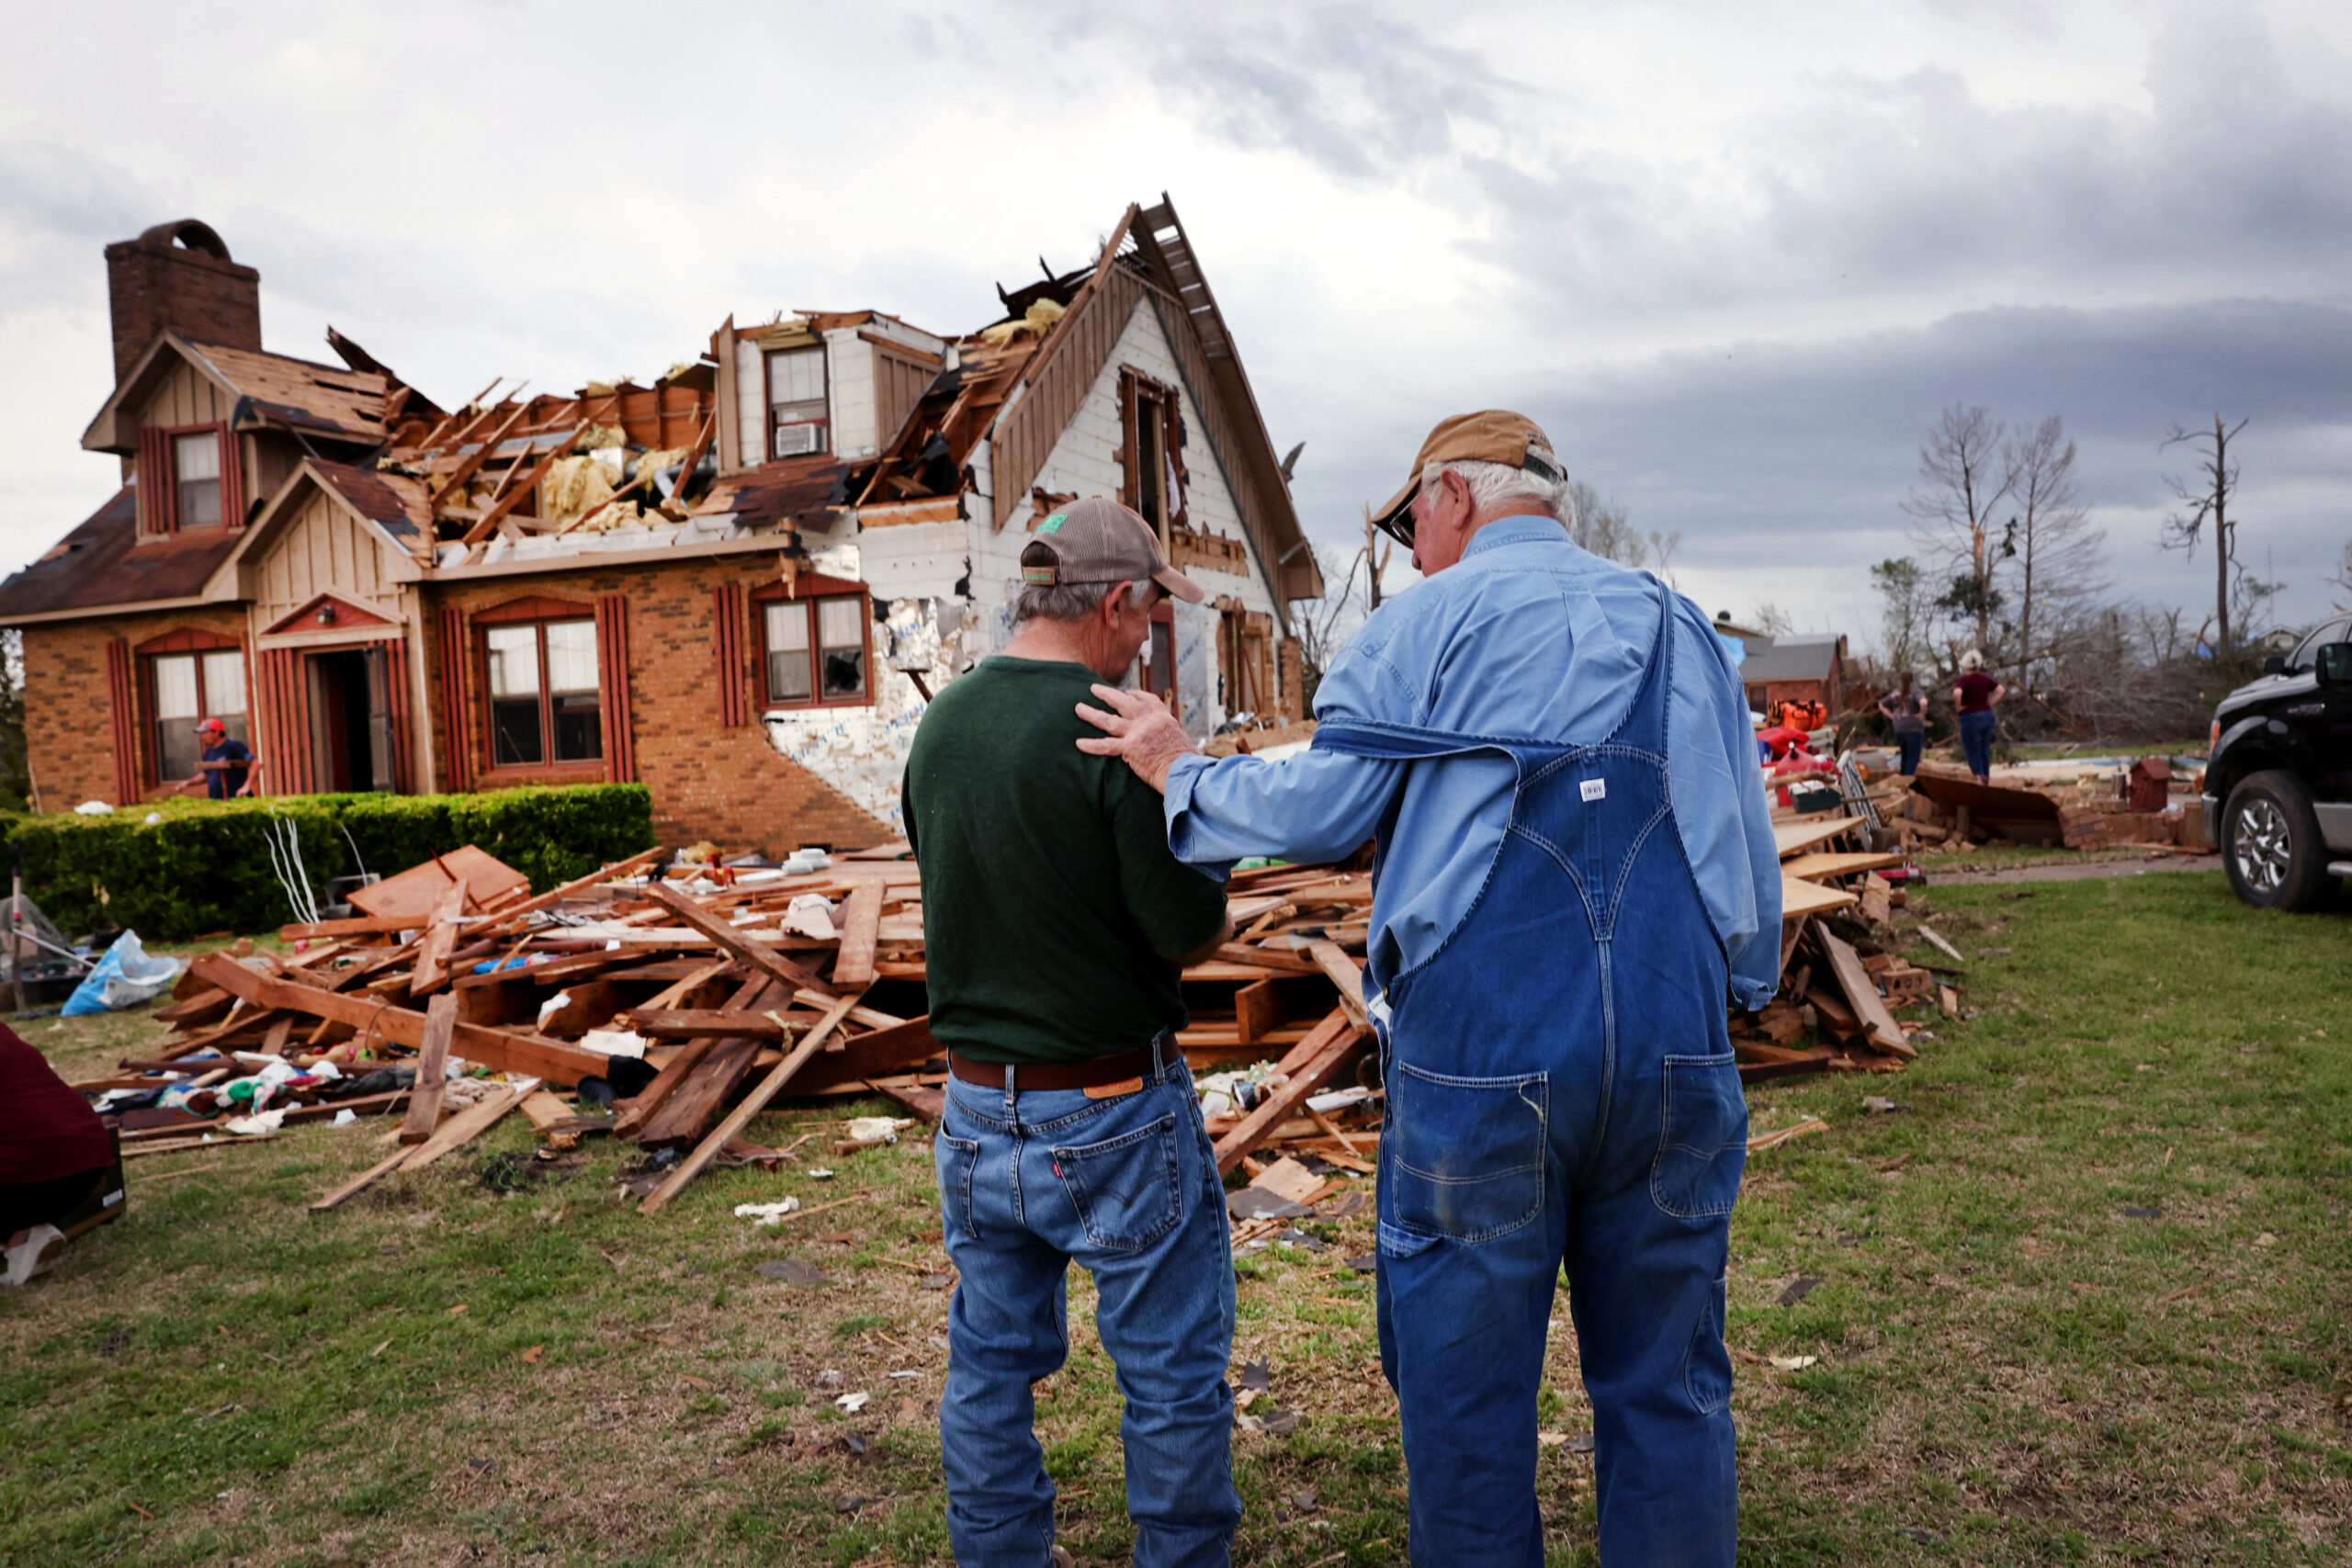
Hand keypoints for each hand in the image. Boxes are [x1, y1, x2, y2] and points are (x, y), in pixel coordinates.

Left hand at [1075, 683, 1197, 793]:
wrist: (1185, 770)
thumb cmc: (1187, 762)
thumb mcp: (1182, 741)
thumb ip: (1169, 738)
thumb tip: (1167, 744)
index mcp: (1164, 719)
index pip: (1149, 701)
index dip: (1137, 695)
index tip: (1128, 692)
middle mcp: (1149, 721)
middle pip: (1125, 703)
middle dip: (1108, 694)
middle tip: (1094, 688)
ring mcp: (1138, 733)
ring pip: (1110, 720)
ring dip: (1092, 713)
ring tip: (1079, 708)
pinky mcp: (1130, 747)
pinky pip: (1106, 745)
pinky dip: (1092, 745)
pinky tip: (1079, 743)